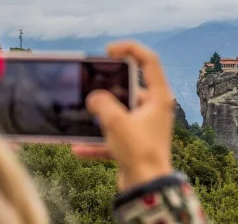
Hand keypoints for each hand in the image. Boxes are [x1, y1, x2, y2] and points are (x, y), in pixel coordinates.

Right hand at [72, 41, 173, 190]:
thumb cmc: (140, 152)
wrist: (147, 187)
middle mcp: (154, 108)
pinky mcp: (136, 140)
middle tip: (91, 84)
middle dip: (109, 87)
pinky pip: (115, 135)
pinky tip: (79, 149)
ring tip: (83, 115)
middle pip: (130, 87)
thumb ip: (102, 104)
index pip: (149, 61)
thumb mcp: (117, 122)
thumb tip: (94, 97)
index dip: (131, 49)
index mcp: (158, 97)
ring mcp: (145, 125)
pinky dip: (99, 140)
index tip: (109, 50)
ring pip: (120, 112)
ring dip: (101, 116)